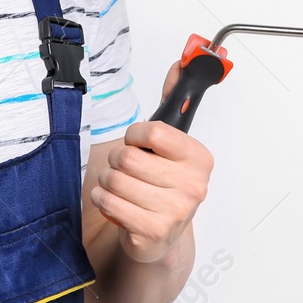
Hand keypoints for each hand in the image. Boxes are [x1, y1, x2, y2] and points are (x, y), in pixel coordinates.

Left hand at [89, 61, 213, 264]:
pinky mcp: (153, 232)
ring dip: (107, 181)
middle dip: (117, 161)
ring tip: (119, 187)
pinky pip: (109, 202)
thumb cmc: (163, 187)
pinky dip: (102, 199)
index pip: (153, 131)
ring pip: (115, 180)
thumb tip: (181, 63)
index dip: (135, 135)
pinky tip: (113, 201)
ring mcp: (175, 211)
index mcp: (199, 158)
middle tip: (126, 169)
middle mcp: (193, 185)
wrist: (161, 238)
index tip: (138, 142)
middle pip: (128, 157)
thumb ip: (174, 102)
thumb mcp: (172, 145)